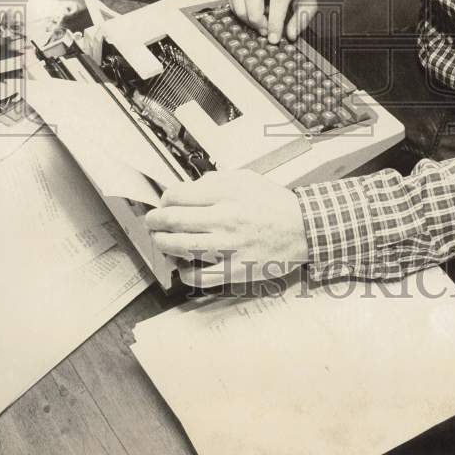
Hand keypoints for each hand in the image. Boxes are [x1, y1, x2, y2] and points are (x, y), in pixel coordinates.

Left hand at [145, 169, 308, 287]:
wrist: (303, 227)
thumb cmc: (273, 203)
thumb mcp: (246, 179)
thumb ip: (216, 180)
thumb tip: (189, 188)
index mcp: (227, 193)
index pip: (179, 195)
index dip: (165, 199)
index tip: (164, 202)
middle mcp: (226, 218)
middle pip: (174, 220)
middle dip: (155, 221)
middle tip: (152, 221)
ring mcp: (230, 246)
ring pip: (182, 247)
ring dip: (163, 243)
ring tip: (160, 240)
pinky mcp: (236, 269)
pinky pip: (201, 276)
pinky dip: (185, 273)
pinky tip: (182, 267)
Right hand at [228, 0, 319, 43]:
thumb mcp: (310, 4)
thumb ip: (301, 20)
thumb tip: (290, 35)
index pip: (277, 0)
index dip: (274, 22)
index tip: (274, 39)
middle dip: (255, 17)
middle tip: (264, 32)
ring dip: (244, 14)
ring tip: (257, 25)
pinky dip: (236, 8)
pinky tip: (248, 17)